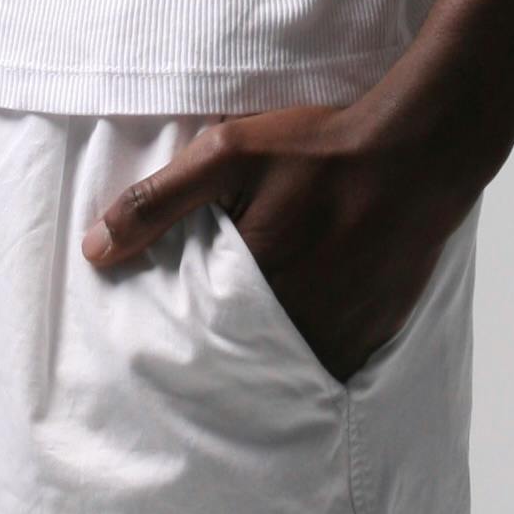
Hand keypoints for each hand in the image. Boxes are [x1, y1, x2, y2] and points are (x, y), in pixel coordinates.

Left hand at [81, 98, 472, 385]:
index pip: (194, 336)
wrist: (418, 151)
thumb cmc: (322, 147)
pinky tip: (301, 321)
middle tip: (206, 331)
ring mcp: (339, 335)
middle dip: (218, 350)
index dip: (177, 333)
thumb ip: (158, 201)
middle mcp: (297, 323)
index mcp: (254, 285)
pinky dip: (308, 353)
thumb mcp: (229, 151)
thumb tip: (95, 250)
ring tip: (252, 329)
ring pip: (284, 366)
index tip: (160, 332)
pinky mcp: (372, 336)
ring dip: (264, 356)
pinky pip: (327, 364)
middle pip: (238, 359)